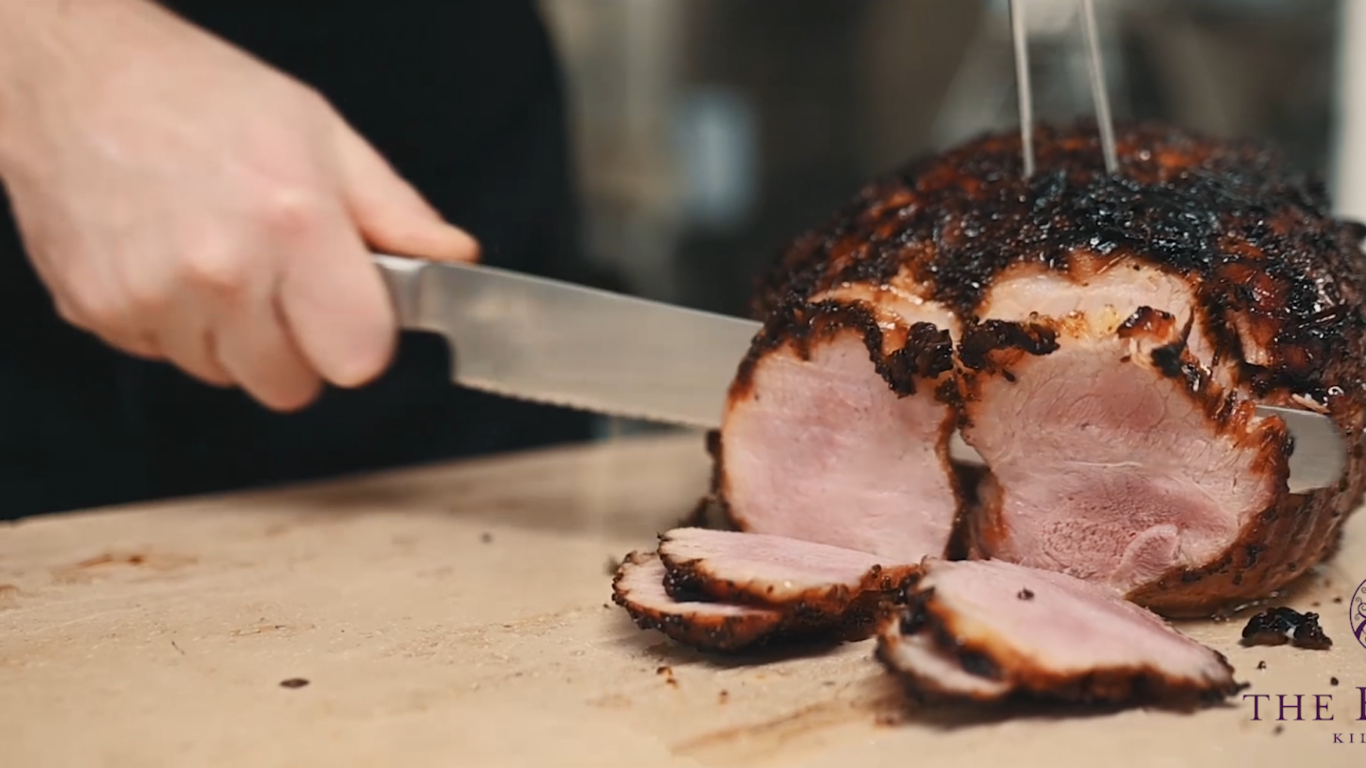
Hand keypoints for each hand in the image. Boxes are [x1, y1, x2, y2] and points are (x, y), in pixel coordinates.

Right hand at [0, 0, 478, 410]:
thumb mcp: (323, 136)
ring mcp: (151, 298)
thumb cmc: (203, 99)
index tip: (350, 308)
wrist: (77, 80)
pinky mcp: (99, 313)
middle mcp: (219, 272)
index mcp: (292, 226)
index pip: (358, 359)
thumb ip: (397, 213)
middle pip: (291, 385)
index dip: (360, 337)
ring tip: (220, 260)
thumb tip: (455, 260)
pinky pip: (166, 358)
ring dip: (233, 337)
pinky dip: (176, 325)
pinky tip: (171, 262)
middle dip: (298, 345)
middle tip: (281, 280)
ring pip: (227, 377)